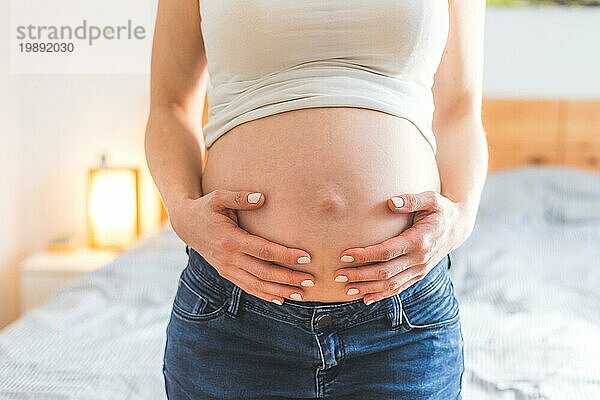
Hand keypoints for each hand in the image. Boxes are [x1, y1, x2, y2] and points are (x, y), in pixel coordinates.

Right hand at [169, 189, 315, 305]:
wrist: (186, 224)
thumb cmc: (207, 207)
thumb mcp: (219, 197)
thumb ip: (240, 197)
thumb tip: (261, 198)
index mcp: (230, 239)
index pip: (264, 251)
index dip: (286, 256)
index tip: (306, 257)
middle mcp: (229, 258)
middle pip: (264, 272)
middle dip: (289, 278)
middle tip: (311, 280)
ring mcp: (227, 268)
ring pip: (257, 285)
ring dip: (280, 291)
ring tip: (302, 294)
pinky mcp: (226, 273)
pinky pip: (247, 287)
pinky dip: (265, 295)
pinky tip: (281, 299)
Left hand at [333, 191, 468, 304]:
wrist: (458, 228)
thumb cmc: (441, 210)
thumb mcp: (431, 199)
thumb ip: (411, 200)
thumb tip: (391, 202)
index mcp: (419, 241)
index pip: (387, 252)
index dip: (365, 255)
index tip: (345, 254)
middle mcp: (419, 259)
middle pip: (385, 272)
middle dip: (360, 275)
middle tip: (338, 274)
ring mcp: (420, 270)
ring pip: (390, 285)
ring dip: (367, 288)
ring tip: (346, 289)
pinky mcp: (418, 275)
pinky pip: (398, 289)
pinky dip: (381, 295)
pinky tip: (365, 298)